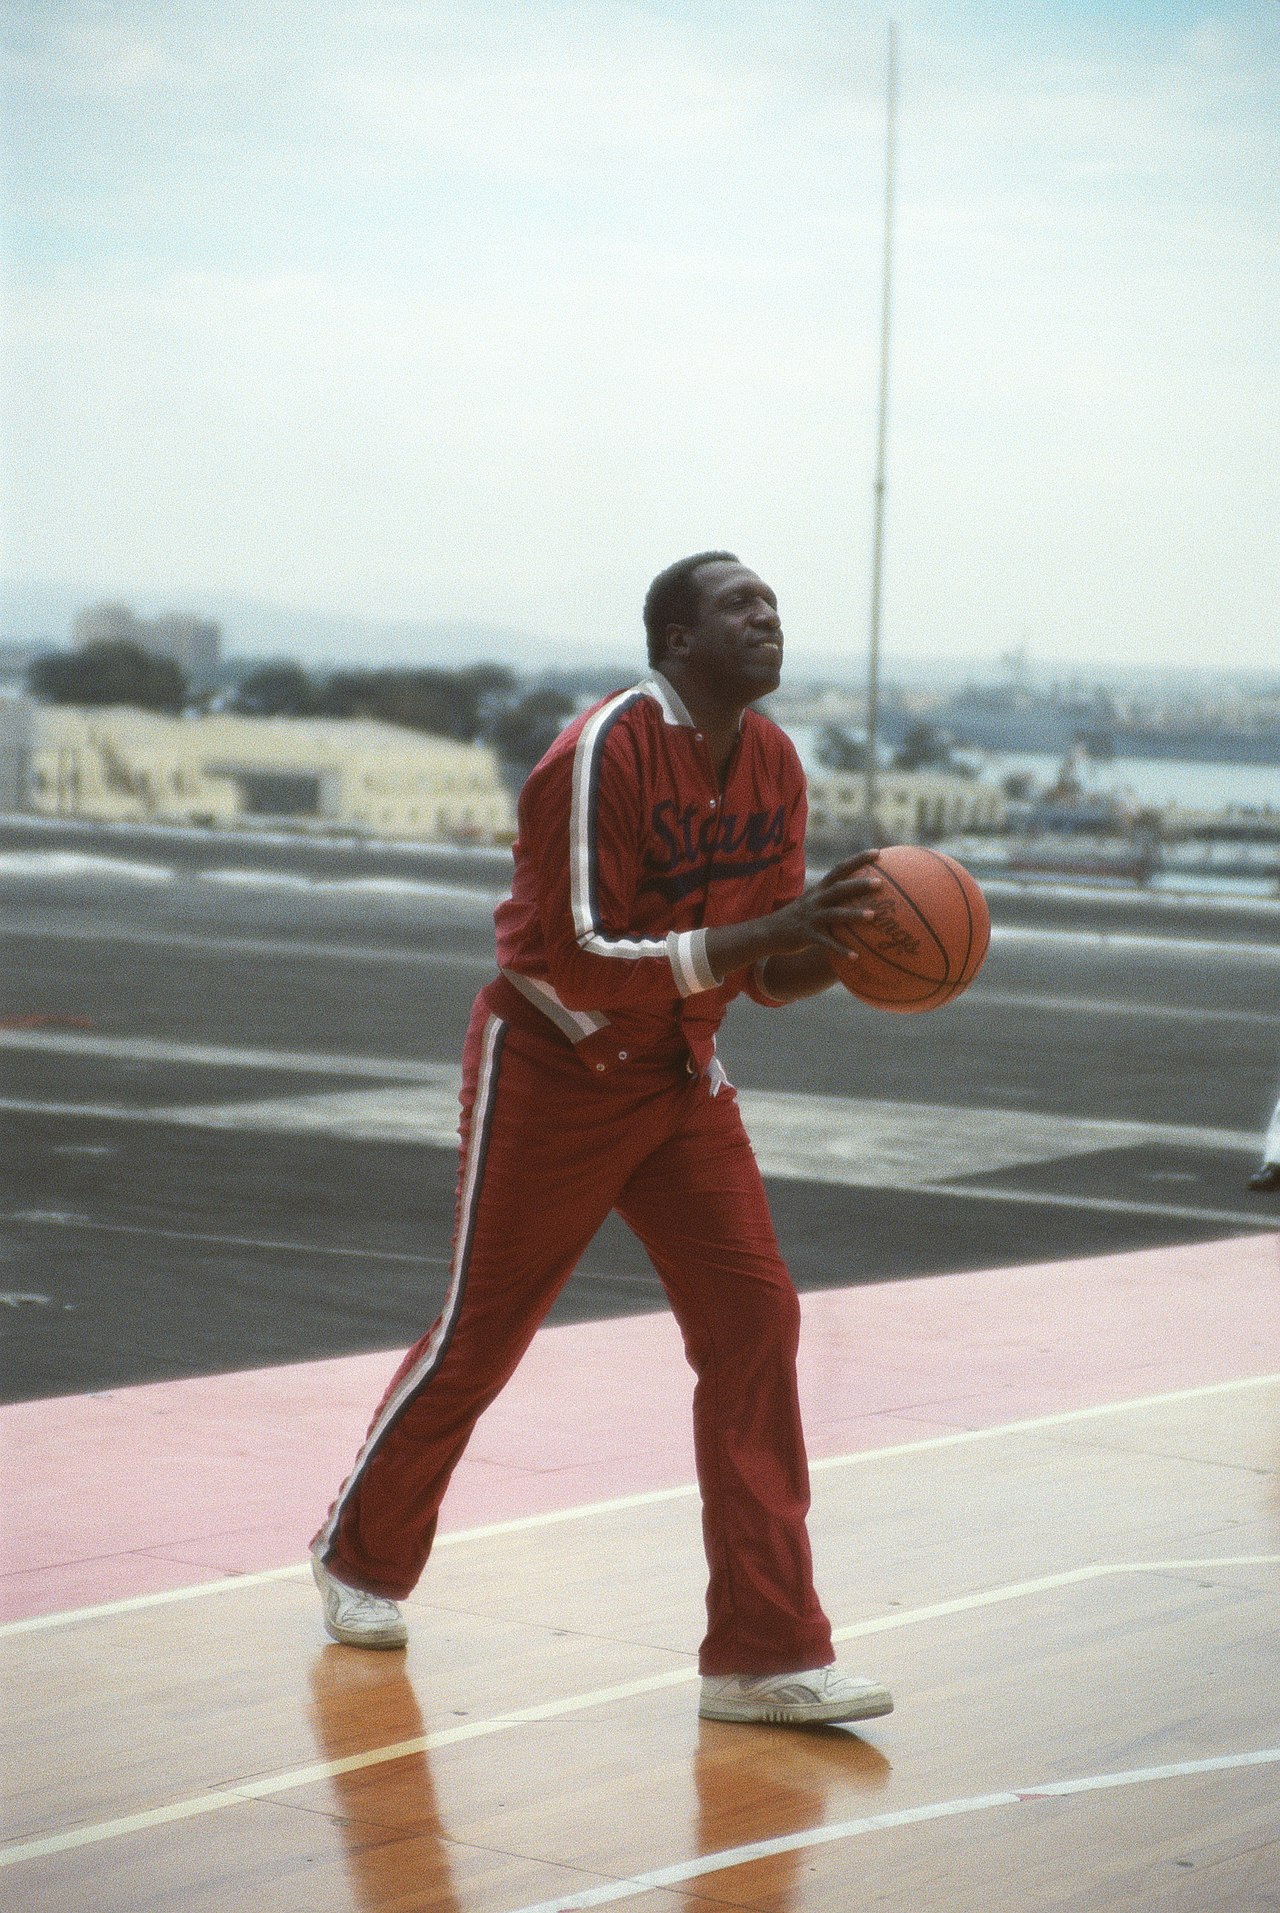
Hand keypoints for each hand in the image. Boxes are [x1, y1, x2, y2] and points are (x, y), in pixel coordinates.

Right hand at [764, 851, 882, 956]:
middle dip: (859, 884)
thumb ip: (833, 897)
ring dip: (854, 914)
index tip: (878, 852)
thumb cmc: (799, 917)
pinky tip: (855, 957)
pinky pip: (826, 942)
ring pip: (834, 913)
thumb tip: (860, 894)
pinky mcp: (807, 935)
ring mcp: (811, 917)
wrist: (769, 932)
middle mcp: (816, 900)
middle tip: (880, 883)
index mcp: (820, 889)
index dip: (858, 859)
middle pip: (839, 888)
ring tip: (873, 916)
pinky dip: (840, 949)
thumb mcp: (813, 901)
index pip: (840, 869)